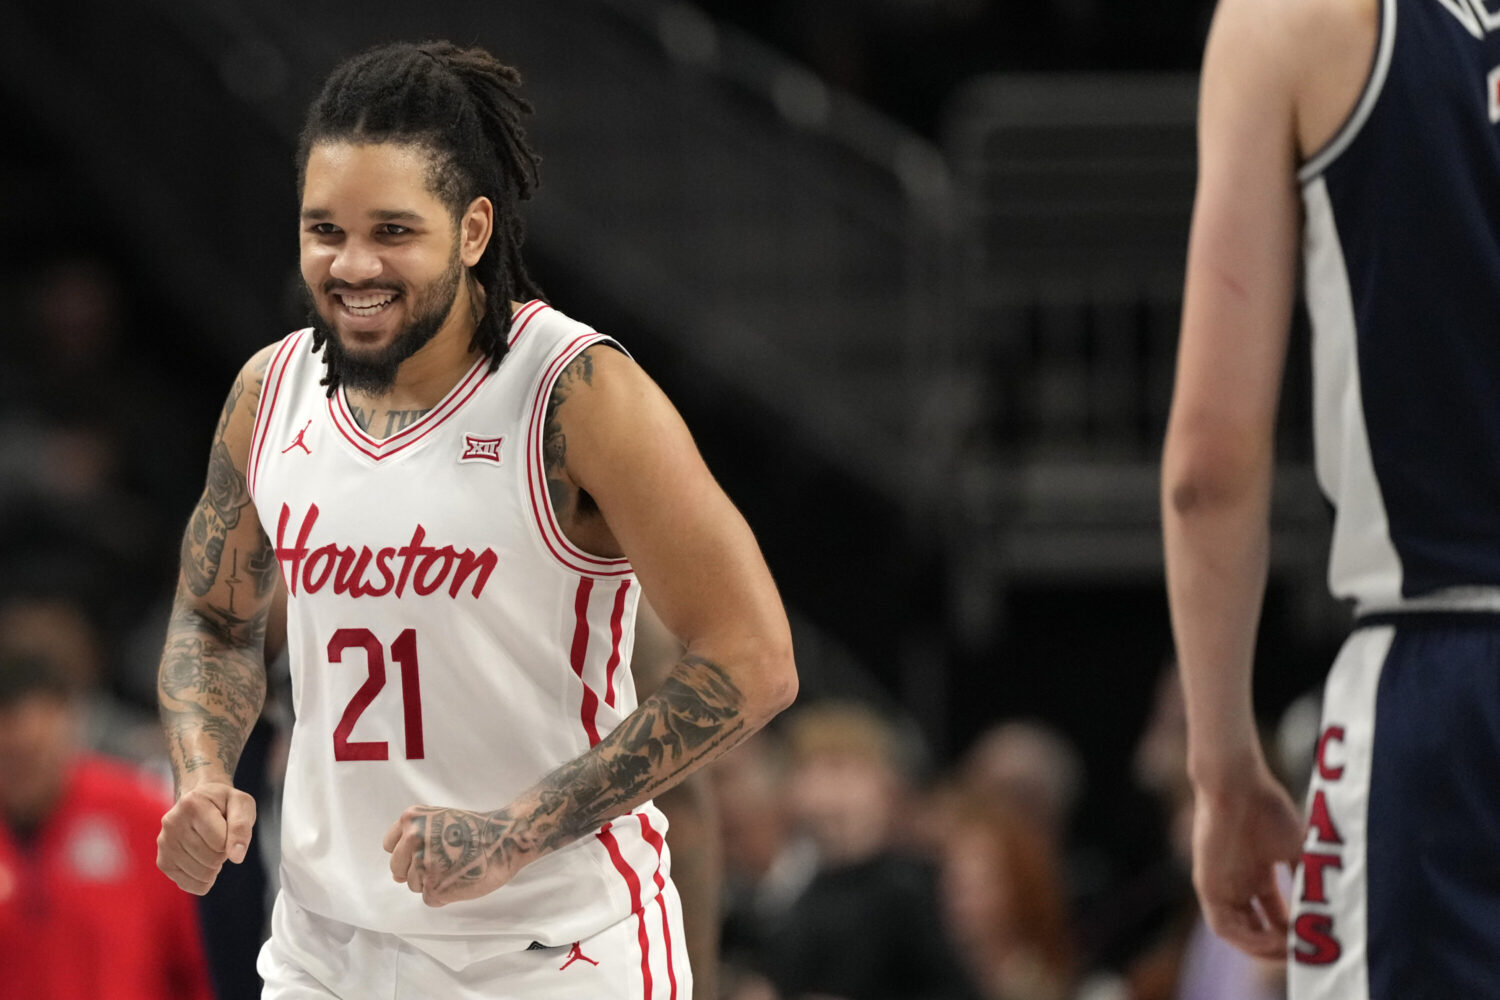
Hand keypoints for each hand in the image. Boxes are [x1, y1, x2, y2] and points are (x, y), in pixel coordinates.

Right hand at [157, 781, 256, 894]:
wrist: (201, 801)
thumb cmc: (225, 804)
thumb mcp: (242, 805)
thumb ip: (241, 828)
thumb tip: (236, 857)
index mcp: (192, 804)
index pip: (221, 842)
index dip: (232, 840)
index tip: (228, 827)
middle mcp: (172, 823)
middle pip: (211, 859)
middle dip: (224, 853)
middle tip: (220, 838)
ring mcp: (164, 843)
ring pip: (202, 874)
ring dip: (215, 866)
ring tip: (211, 847)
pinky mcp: (163, 862)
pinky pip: (188, 885)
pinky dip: (204, 880)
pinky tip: (204, 863)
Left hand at [382, 805, 517, 906]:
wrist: (504, 838)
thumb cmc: (476, 829)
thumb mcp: (440, 820)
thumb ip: (415, 841)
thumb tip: (396, 876)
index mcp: (412, 819)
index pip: (390, 845)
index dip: (407, 852)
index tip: (424, 851)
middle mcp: (412, 839)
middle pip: (398, 868)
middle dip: (416, 869)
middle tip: (444, 862)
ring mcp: (422, 864)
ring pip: (414, 885)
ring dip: (432, 882)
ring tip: (456, 868)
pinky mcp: (434, 887)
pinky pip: (429, 899)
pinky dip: (444, 894)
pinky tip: (460, 879)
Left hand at [1191, 766, 1303, 959]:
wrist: (1236, 785)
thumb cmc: (1267, 808)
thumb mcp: (1296, 850)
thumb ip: (1308, 878)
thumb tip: (1333, 907)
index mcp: (1257, 872)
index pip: (1274, 915)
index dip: (1294, 932)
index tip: (1316, 941)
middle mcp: (1237, 883)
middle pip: (1257, 927)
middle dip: (1281, 946)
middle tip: (1305, 954)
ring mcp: (1220, 885)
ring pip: (1239, 932)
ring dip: (1264, 948)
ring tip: (1291, 951)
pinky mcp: (1206, 885)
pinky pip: (1223, 926)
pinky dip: (1247, 940)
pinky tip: (1272, 943)